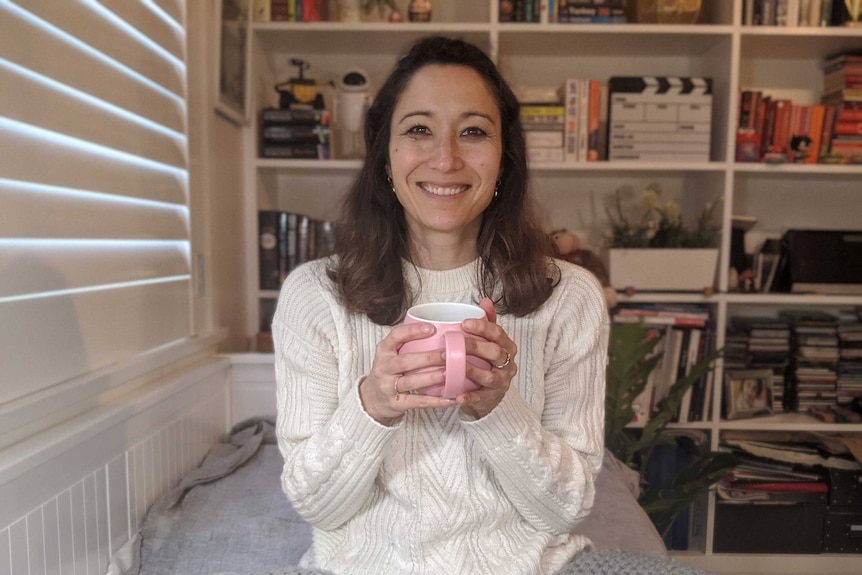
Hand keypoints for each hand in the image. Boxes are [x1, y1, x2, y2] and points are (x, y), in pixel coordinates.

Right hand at [358, 322, 457, 424]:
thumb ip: (408, 344)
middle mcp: (384, 368)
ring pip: (411, 382)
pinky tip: (450, 399)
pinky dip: (435, 401)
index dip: (413, 331)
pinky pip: (417, 402)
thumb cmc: (388, 372)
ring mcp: (388, 387)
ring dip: (432, 378)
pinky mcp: (395, 403)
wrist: (371, 399)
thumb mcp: (390, 354)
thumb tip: (441, 331)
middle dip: (428, 358)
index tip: (432, 328)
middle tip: (448, 354)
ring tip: (450, 374)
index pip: (396, 336)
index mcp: (384, 351)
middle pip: (405, 361)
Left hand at [456, 297, 517, 418]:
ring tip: (452, 365)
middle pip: (495, 353)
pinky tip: (457, 396)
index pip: (498, 334)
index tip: (464, 323)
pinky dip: (470, 397)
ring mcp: (501, 383)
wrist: (490, 394)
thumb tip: (485, 300)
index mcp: (507, 347)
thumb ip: (488, 322)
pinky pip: (481, 398)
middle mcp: (508, 364)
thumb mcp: (489, 341)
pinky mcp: (492, 398)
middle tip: (453, 341)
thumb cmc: (487, 362)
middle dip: (475, 346)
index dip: (483, 328)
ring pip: (489, 376)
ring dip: (470, 370)